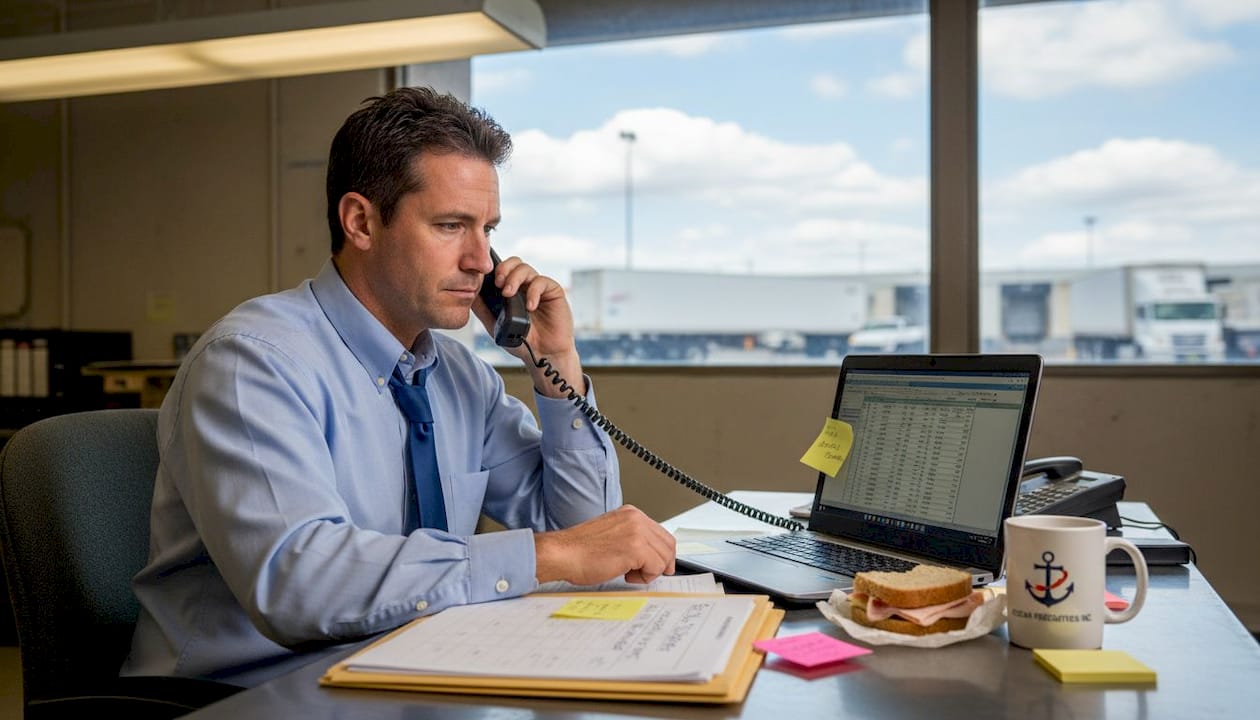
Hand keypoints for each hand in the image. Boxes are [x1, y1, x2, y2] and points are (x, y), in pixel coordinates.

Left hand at [471, 255, 585, 396]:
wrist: (543, 355)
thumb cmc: (521, 341)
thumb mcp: (495, 325)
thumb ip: (482, 309)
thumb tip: (467, 293)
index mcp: (512, 289)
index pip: (502, 268)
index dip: (494, 269)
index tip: (485, 279)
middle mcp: (525, 285)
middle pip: (514, 262)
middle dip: (504, 269)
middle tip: (498, 284)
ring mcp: (539, 288)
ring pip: (526, 269)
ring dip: (514, 279)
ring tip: (508, 294)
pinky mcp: (553, 292)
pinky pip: (542, 282)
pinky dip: (533, 292)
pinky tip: (530, 307)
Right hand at [534, 505, 676, 585]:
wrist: (561, 554)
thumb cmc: (578, 550)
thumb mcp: (611, 535)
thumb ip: (631, 539)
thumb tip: (648, 556)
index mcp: (630, 514)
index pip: (661, 533)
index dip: (662, 553)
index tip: (659, 565)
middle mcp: (636, 518)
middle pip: (668, 544)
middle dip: (662, 563)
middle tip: (648, 574)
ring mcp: (637, 531)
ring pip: (664, 556)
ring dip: (651, 571)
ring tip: (629, 573)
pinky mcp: (636, 548)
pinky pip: (656, 567)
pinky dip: (645, 577)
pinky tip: (627, 575)